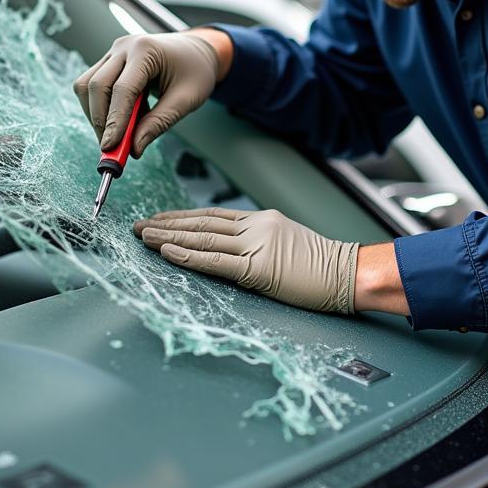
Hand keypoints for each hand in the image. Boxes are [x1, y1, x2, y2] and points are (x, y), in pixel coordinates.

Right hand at [73, 31, 219, 156]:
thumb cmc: (196, 72)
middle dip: (100, 121)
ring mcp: (114, 51)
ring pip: (87, 85)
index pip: (122, 89)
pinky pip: (93, 85)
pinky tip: (125, 117)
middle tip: (110, 148)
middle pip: (97, 86)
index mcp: (146, 50)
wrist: (197, 51)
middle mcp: (125, 47)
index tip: (110, 146)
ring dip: (96, 114)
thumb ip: (159, 123)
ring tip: (120, 133)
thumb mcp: (186, 100)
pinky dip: (102, 107)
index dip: (114, 120)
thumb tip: (134, 148)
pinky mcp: (110, 60)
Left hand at [134, 207, 359, 314]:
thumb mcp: (287, 243)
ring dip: (169, 237)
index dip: (182, 217)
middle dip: (167, 224)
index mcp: (262, 219)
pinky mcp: (259, 268)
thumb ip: (259, 242)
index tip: (159, 219)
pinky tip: (168, 251)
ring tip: (144, 237)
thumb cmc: (323, 266)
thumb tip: (231, 250)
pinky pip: (215, 260)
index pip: (212, 215)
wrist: (348, 272)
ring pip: (203, 238)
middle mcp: (256, 226)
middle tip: (139, 226)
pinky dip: (188, 255)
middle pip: (202, 223)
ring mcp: (257, 244)